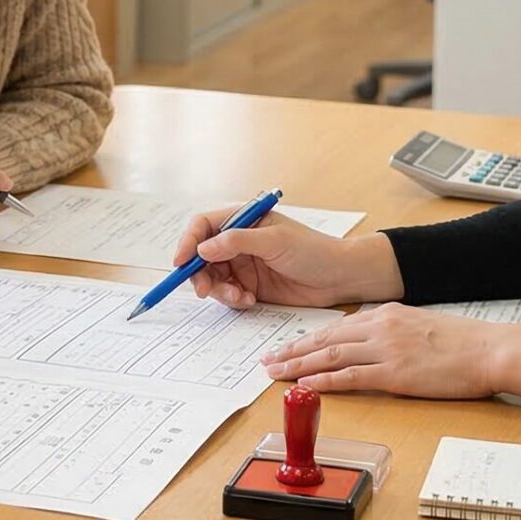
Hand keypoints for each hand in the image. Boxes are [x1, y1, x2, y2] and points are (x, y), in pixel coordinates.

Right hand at [171, 212, 403, 309]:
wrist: (339, 278)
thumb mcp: (275, 241)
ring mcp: (243, 263)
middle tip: (206, 290)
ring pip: (212, 277)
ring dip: (219, 290)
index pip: (203, 225)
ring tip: (239, 297)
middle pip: (201, 254)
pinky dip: (232, 299)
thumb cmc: (314, 251)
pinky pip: (227, 293)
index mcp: (243, 219)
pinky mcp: (249, 285)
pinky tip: (249, 300)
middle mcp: (238, 240)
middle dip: (200, 273)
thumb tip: (203, 247)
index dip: (187, 242)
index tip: (181, 262)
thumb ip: (237, 242)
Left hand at [260, 305, 520, 398]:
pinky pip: (349, 377)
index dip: (309, 338)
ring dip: (299, 366)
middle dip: (294, 350)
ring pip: (330, 356)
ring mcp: (385, 350)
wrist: (489, 350)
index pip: (338, 326)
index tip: (289, 346)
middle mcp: (380, 327)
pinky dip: (323, 382)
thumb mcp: (422, 325)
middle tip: (269, 360)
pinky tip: (304, 387)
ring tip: (276, 374)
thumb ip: (394, 331)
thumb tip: (374, 343)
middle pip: (326, 339)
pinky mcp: (394, 373)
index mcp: (387, 314)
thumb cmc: (464, 343)